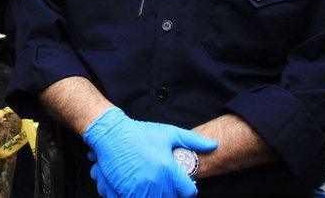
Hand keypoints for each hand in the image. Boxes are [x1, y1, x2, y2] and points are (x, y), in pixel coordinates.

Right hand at [83, 107, 216, 197]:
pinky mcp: (125, 192)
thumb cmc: (139, 133)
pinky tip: (140, 189)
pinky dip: (141, 195)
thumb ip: (192, 141)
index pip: (188, 191)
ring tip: (154, 186)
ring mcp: (140, 189)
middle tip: (166, 184)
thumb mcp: (167, 133)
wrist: (111, 134)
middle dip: (172, 192)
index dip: (187, 189)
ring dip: (157, 195)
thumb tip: (213, 144)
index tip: (182, 185)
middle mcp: (156, 182)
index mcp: (168, 169)